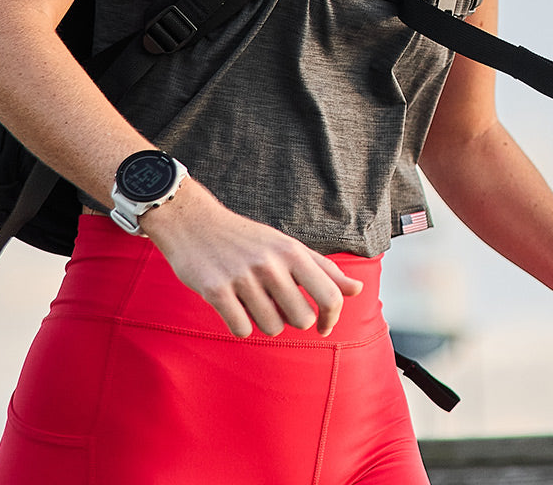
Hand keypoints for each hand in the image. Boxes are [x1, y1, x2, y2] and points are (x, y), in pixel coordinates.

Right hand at [140, 180, 363, 338]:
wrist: (194, 222)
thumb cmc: (246, 238)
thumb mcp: (287, 245)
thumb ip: (323, 269)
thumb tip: (358, 290)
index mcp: (292, 251)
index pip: (330, 296)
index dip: (332, 318)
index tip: (324, 326)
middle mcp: (270, 263)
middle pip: (302, 319)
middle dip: (291, 319)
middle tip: (276, 303)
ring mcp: (243, 277)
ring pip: (272, 328)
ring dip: (264, 321)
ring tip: (251, 300)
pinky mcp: (216, 291)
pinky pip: (242, 330)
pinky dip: (239, 324)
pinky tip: (232, 305)